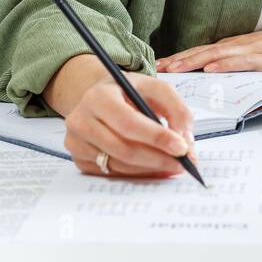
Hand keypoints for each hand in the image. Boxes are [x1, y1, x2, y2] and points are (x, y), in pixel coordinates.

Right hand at [63, 72, 197, 178]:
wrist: (99, 97)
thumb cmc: (129, 92)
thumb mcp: (154, 88)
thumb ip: (176, 108)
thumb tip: (185, 139)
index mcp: (99, 96)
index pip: (128, 122)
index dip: (156, 137)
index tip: (182, 147)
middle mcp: (81, 119)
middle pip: (123, 148)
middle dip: (158, 158)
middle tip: (183, 163)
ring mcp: (76, 142)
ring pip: (118, 165)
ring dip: (150, 168)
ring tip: (172, 166)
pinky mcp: (79, 158)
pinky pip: (111, 173)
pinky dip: (136, 173)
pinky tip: (153, 167)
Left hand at [153, 11, 261, 72]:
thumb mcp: (257, 55)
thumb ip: (237, 63)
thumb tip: (216, 75)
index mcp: (234, 46)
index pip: (200, 52)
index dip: (178, 58)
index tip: (157, 66)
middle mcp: (238, 45)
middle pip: (201, 52)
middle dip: (176, 60)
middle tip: (153, 69)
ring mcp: (251, 50)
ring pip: (215, 55)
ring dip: (192, 61)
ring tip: (172, 69)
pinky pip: (241, 61)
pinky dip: (224, 64)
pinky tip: (210, 69)